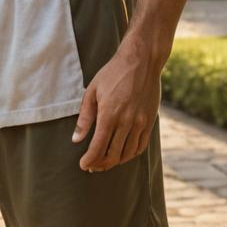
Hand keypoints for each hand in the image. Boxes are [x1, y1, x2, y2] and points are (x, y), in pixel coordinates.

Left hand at [72, 38, 161, 171]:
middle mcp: (126, 121)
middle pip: (113, 154)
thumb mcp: (93, 90)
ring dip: (115, 161)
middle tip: (92, 166)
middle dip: (100, 164)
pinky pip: (141, 146)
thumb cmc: (113, 73)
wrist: (141, 61)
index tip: (83, 165)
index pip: (98, 147)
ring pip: (127, 153)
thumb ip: (85, 117)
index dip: (90, 160)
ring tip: (106, 161)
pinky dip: (130, 154)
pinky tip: (122, 153)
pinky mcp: (150, 121)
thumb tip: (76, 139)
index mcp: (109, 114)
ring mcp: (140, 122)